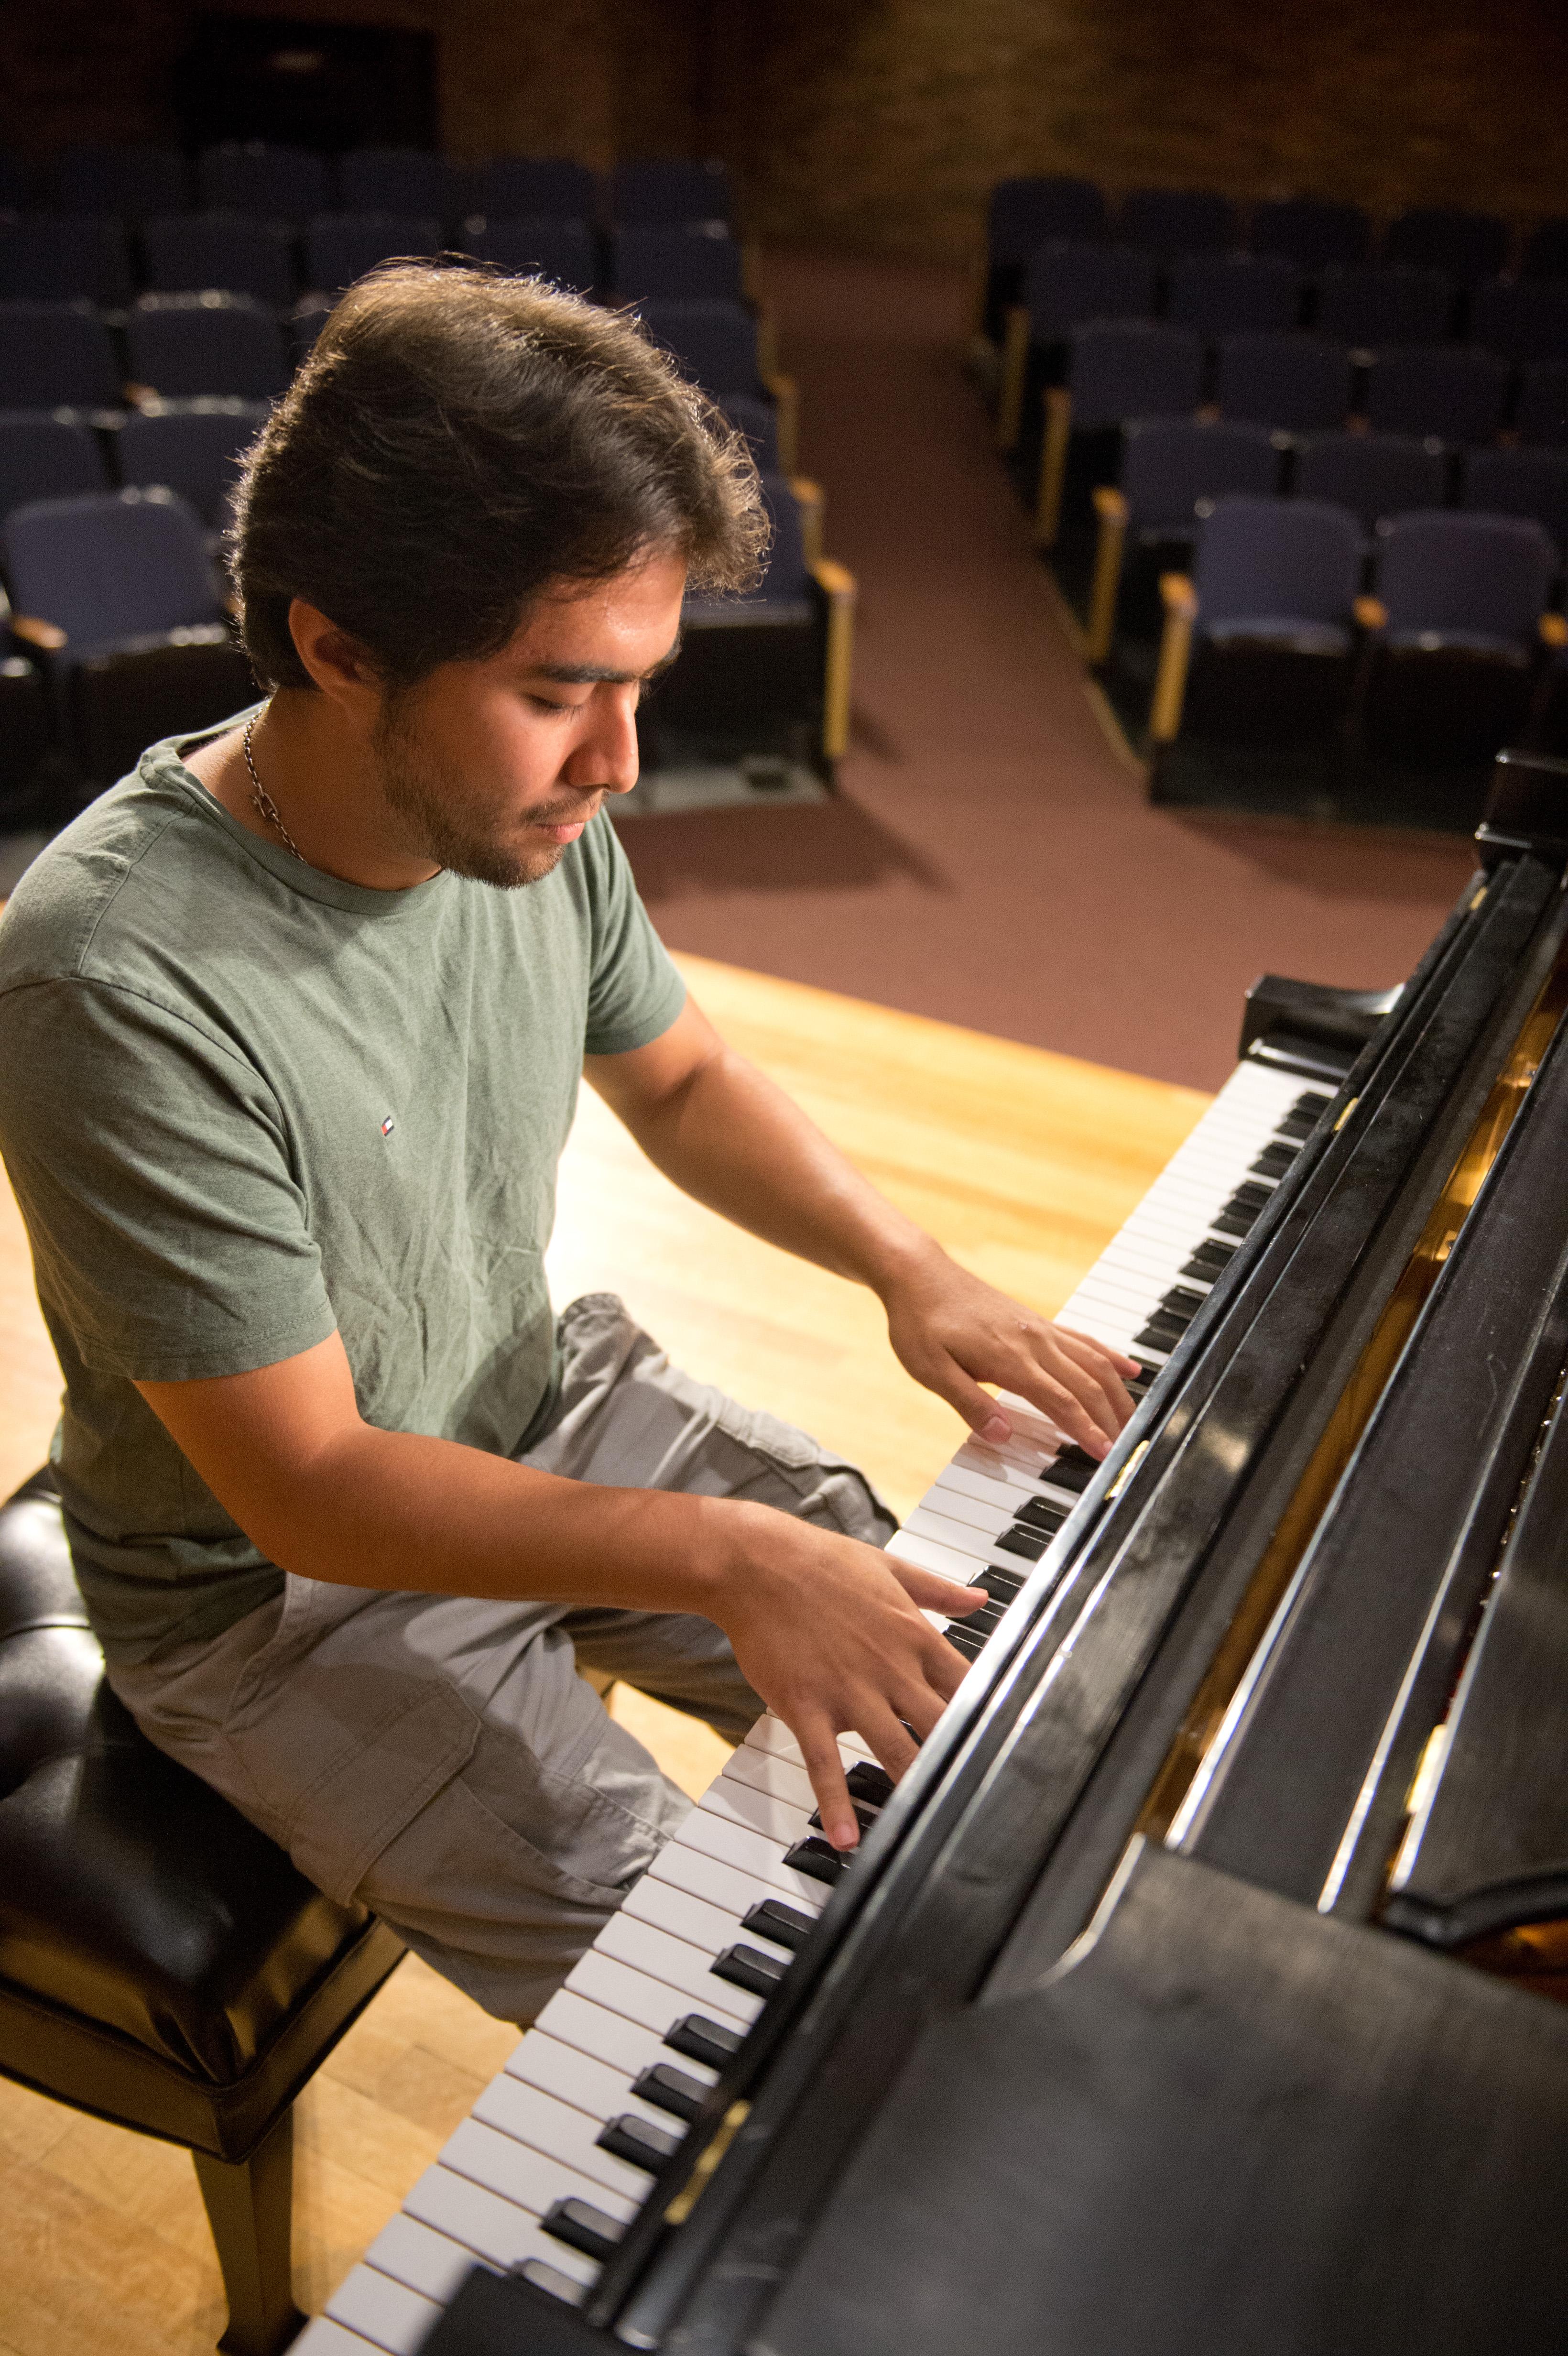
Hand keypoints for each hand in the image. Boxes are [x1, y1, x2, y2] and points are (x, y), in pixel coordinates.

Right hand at [712, 1503, 984, 1849]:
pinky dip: (836, 1803)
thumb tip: (980, 1598)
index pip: (968, 1683)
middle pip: (942, 1725)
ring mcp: (847, 1690)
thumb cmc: (820, 1562)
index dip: (991, 1716)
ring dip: (913, 1788)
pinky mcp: (806, 1706)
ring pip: (894, 1749)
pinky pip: (824, 1764)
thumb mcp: (890, 1567)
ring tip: (931, 1826)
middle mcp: (889, 1666)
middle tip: (980, 1798)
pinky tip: (846, 1838)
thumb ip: (938, 1590)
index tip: (1005, 1744)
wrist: (756, 1564)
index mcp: (913, 1633)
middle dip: (962, 1760)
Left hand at [879, 1244, 1138, 1459]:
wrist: (919, 1274)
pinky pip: (1084, 1340)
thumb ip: (969, 1403)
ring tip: (1133, 1421)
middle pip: (1087, 1384)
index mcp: (1009, 1358)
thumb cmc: (920, 1322)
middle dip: (1111, 1419)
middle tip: (1127, 1450)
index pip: (1061, 1401)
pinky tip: (1129, 1369)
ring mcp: (1039, 1329)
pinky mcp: (1038, 1322)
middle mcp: (1033, 1342)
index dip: (1086, 1430)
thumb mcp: (930, 1370)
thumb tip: (1002, 1436)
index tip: (1105, 1455)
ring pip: (1094, 1362)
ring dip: (1117, 1393)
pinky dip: (1110, 1357)